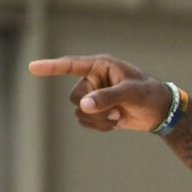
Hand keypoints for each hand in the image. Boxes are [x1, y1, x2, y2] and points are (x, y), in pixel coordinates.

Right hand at [28, 54, 171, 131]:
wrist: (159, 111)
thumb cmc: (149, 94)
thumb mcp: (130, 93)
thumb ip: (107, 97)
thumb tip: (83, 106)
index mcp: (100, 66)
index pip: (71, 65)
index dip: (51, 67)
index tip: (32, 68)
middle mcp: (93, 79)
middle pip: (74, 97)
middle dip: (94, 108)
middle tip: (117, 109)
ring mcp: (93, 95)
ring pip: (79, 112)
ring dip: (98, 119)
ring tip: (118, 115)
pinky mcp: (96, 110)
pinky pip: (85, 121)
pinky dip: (100, 126)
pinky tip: (116, 121)